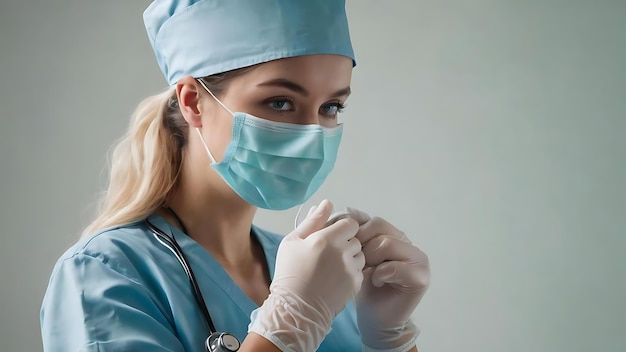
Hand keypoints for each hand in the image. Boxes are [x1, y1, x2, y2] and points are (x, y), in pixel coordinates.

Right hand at [248, 200, 364, 351]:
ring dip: (350, 257)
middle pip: (356, 238)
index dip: (342, 227)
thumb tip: (327, 202)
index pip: (350, 223)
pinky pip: (360, 271)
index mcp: (327, 239)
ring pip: (360, 254)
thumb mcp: (292, 242)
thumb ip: (313, 220)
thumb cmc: (289, 273)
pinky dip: (351, 272)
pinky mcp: (356, 284)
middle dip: (345, 242)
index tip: (331, 235)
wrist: (295, 309)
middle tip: (328, 253)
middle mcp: (343, 253)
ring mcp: (351, 269)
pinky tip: (335, 278)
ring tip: (332, 266)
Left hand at [347, 208, 429, 351]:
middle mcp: (405, 241)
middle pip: (378, 226)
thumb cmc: (362, 287)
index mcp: (390, 234)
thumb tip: (326, 208)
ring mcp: (417, 257)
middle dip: (359, 243)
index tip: (339, 245)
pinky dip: (380, 274)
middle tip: (352, 261)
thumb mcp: (351, 258)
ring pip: (386, 243)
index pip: (369, 219)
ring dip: (369, 259)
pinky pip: (395, 266)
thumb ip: (346, 236)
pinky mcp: (421, 275)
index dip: (352, 230)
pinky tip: (374, 282)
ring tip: (363, 273)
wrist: (375, 319)